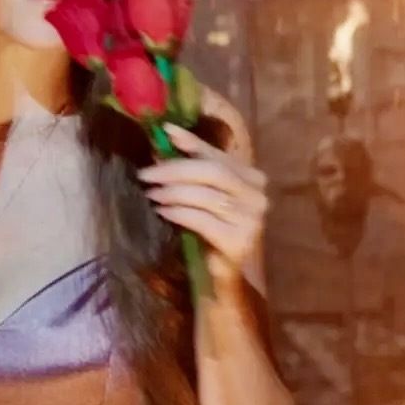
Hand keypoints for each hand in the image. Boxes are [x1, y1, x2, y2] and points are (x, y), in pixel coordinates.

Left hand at [137, 122, 268, 287]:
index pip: (217, 155)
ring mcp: (251, 219)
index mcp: (252, 178)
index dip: (191, 143)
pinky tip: (162, 211)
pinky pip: (202, 219)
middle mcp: (257, 196)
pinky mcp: (238, 241)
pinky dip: (178, 212)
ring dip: (173, 192)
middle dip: (175, 169)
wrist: (220, 272)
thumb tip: (168, 131)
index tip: (164, 133)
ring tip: (151, 193)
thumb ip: (192, 162)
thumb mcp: (201, 191)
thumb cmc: (210, 227)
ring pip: (205, 196)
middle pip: (212, 172)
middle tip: (147, 173)